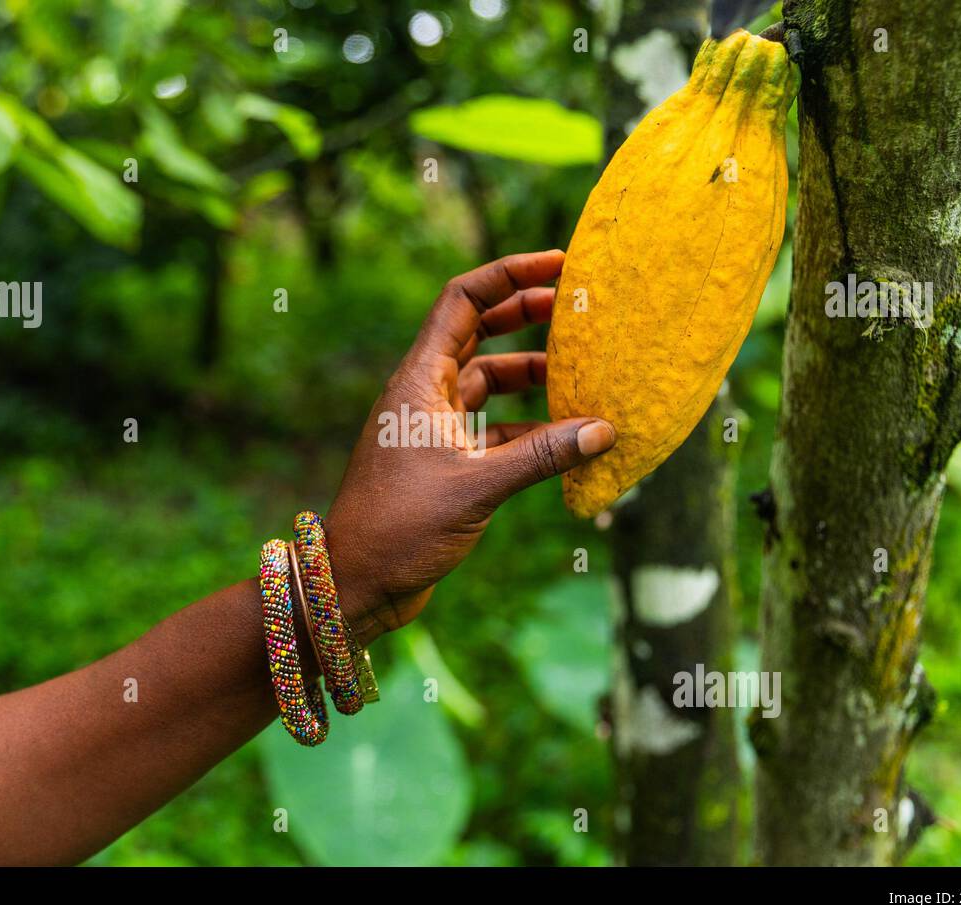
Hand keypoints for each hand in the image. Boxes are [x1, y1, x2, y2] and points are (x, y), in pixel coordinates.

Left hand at [325, 250, 615, 640]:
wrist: (355, 585)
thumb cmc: (398, 530)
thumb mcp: (476, 488)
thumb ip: (541, 456)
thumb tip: (605, 430)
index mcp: (418, 380)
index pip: (463, 301)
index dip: (510, 274)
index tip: (559, 263)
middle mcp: (424, 394)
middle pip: (479, 332)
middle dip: (528, 314)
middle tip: (581, 307)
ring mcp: (432, 428)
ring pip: (490, 383)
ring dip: (533, 375)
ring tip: (584, 371)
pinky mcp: (444, 463)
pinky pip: (494, 429)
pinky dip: (528, 426)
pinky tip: (567, 435)